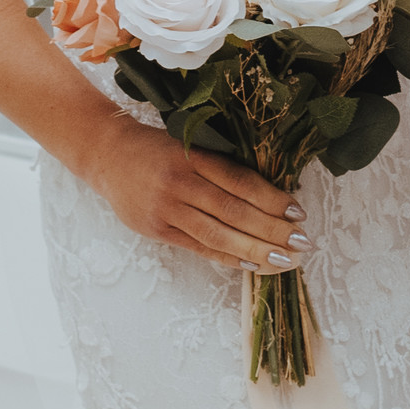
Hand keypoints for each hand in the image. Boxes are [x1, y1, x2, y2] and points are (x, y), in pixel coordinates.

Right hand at [84, 116, 305, 275]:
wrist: (106, 155)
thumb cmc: (157, 148)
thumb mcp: (189, 144)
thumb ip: (221, 167)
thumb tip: (272, 195)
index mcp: (192, 155)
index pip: (240, 181)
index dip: (272, 199)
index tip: (298, 213)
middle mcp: (179, 182)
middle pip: (234, 211)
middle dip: (272, 230)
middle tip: (303, 243)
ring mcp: (165, 208)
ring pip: (218, 234)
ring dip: (256, 250)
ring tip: (285, 260)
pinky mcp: (156, 230)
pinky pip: (199, 247)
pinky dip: (229, 257)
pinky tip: (254, 264)